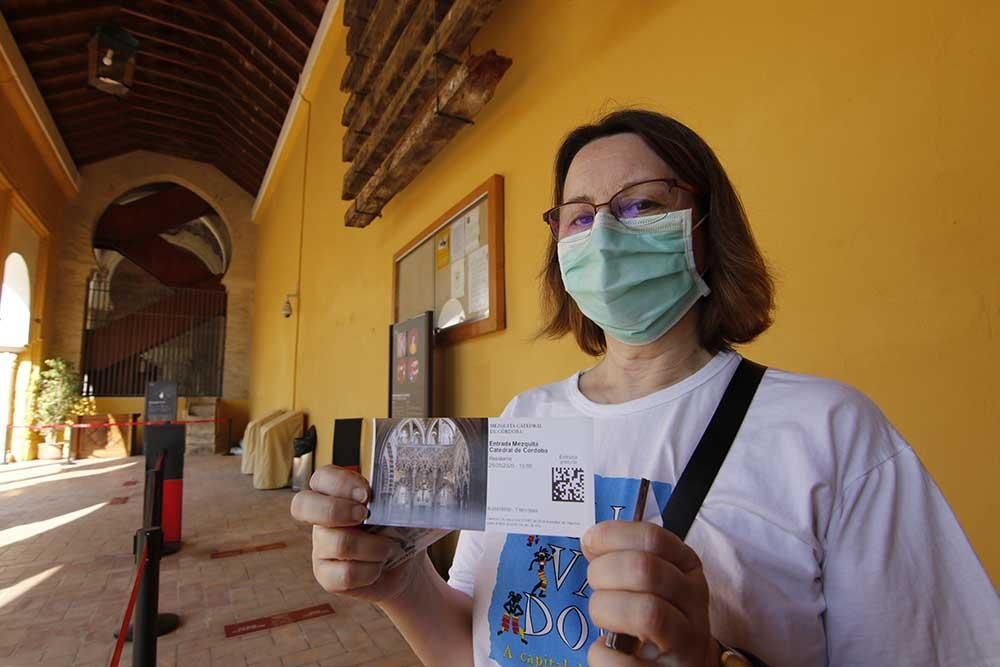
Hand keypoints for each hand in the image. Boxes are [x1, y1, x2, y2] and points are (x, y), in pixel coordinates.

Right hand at [290, 465, 413, 603]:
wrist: (404, 567)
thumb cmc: (400, 529)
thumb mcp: (400, 507)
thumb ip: (397, 495)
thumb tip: (409, 490)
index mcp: (336, 493)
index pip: (321, 477)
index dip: (340, 482)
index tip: (367, 494)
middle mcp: (321, 518)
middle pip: (302, 505)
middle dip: (335, 509)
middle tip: (365, 515)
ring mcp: (320, 547)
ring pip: (338, 543)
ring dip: (374, 547)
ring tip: (389, 549)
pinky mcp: (326, 576)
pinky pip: (345, 574)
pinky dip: (370, 571)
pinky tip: (378, 568)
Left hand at [582, 520, 719, 666]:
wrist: (683, 666)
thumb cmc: (660, 618)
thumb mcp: (655, 581)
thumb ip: (627, 557)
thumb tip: (591, 541)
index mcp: (687, 568)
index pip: (653, 538)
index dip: (613, 536)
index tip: (590, 544)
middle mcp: (693, 602)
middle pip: (644, 569)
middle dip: (603, 573)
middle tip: (597, 587)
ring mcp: (686, 641)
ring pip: (646, 612)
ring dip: (606, 611)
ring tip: (603, 618)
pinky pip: (625, 663)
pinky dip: (602, 654)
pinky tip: (605, 648)